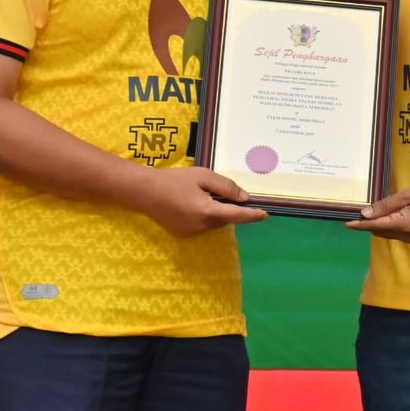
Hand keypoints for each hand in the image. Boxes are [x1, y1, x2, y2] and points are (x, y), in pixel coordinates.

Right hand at [137, 166, 266, 236]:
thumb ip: (226, 187)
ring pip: (214, 222)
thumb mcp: (202, 176)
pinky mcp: (183, 233)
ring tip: (204, 194)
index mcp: (207, 211)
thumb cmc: (174, 180)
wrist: (144, 191)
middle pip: (225, 218)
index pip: (237, 215)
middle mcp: (201, 226)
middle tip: (226, 193)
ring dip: (217, 212)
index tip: (265, 214)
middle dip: (230, 208)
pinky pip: (203, 225)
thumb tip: (244, 198)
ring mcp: (192, 232)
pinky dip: (205, 216)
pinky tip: (193, 202)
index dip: (252, 215)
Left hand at [346, 180, 409, 241]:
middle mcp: (405, 235)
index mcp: (404, 225)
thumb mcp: (409, 194)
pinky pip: (394, 231)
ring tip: (367, 211)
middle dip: (367, 223)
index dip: (359, 225)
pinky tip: (383, 213)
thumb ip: (387, 205)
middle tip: (355, 211)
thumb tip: (366, 214)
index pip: (375, 226)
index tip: (346, 223)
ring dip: (376, 223)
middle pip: (379, 231)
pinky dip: (386, 223)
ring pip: (386, 232)